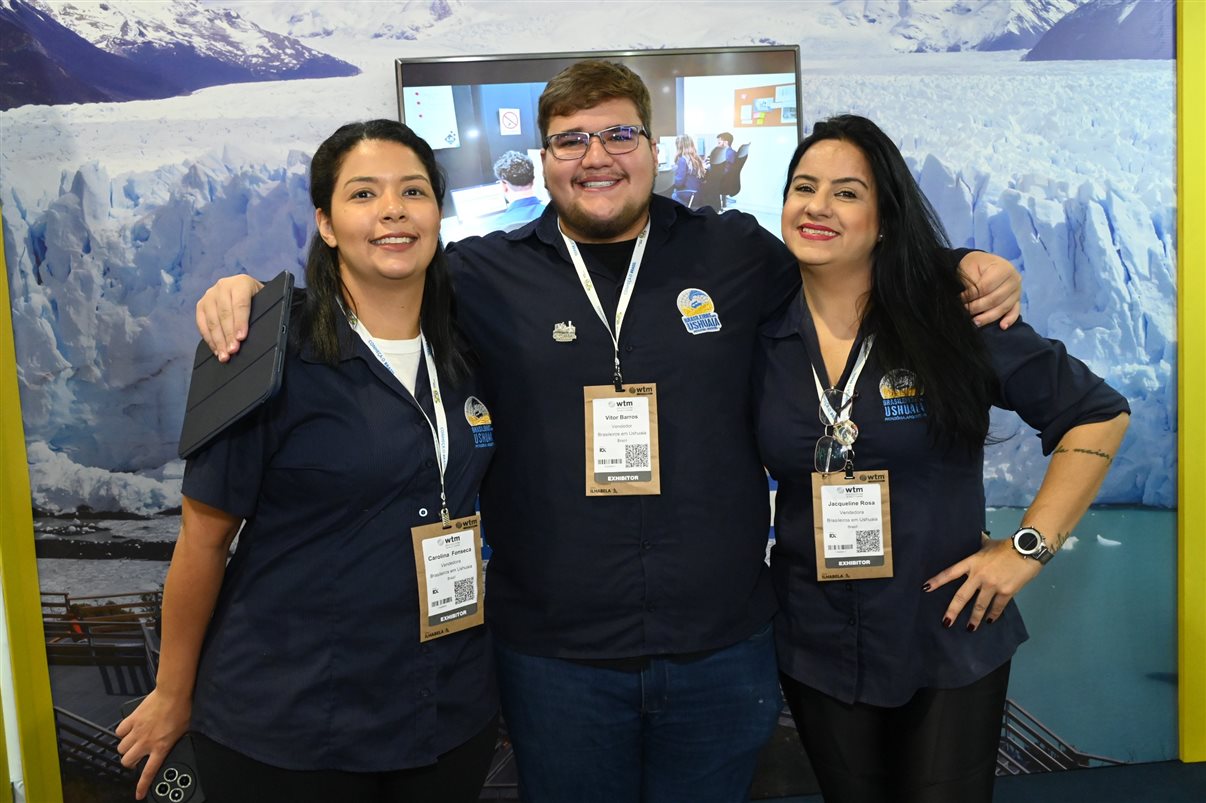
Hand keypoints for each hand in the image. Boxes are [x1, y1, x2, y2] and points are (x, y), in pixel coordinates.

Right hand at [115, 689, 190, 799]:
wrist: (174, 693)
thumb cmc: (182, 709)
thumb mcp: (183, 731)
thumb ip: (172, 742)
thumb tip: (170, 745)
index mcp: (161, 747)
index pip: (149, 772)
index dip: (142, 786)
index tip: (139, 794)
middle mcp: (146, 742)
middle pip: (127, 761)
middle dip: (130, 762)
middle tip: (136, 758)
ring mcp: (137, 731)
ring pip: (121, 748)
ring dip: (125, 748)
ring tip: (132, 743)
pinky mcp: (131, 720)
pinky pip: (119, 731)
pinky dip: (122, 733)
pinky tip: (128, 730)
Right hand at [195, 275, 264, 361]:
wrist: (243, 290)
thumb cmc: (257, 298)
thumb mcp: (264, 300)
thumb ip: (263, 311)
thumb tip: (262, 332)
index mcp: (241, 283)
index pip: (240, 304)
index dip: (240, 322)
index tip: (241, 338)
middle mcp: (223, 286)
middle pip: (224, 314)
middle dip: (229, 335)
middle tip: (233, 350)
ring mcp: (210, 295)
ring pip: (212, 320)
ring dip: (218, 340)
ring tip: (224, 355)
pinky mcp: (201, 305)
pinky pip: (202, 324)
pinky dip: (209, 339)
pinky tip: (216, 350)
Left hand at [923, 537, 1041, 630]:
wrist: (1028, 549)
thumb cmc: (1007, 546)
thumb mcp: (988, 543)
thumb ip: (980, 543)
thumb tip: (977, 535)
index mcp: (972, 563)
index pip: (950, 573)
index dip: (937, 581)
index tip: (925, 588)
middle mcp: (979, 575)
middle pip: (962, 596)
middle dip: (953, 611)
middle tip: (946, 622)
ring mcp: (992, 585)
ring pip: (979, 606)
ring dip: (974, 619)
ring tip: (969, 628)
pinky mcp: (1006, 592)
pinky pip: (997, 607)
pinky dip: (994, 615)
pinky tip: (990, 621)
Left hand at [959, 252, 1020, 328]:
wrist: (983, 263)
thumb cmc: (975, 265)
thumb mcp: (970, 268)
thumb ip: (970, 283)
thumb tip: (964, 299)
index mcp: (1004, 268)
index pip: (986, 287)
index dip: (971, 295)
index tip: (960, 299)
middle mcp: (1014, 279)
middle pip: (995, 299)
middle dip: (977, 307)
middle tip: (964, 311)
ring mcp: (1017, 291)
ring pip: (1003, 308)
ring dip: (988, 317)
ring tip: (974, 322)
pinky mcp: (1017, 300)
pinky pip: (1014, 311)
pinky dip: (1009, 319)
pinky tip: (1002, 326)